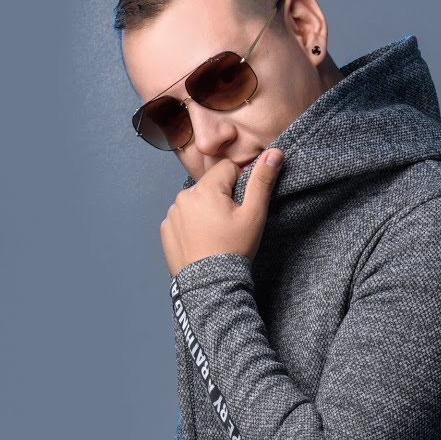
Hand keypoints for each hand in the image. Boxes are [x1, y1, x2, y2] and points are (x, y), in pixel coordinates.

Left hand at [160, 148, 283, 276]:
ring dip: (206, 211)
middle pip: (210, 186)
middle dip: (222, 198)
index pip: (228, 169)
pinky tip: (202, 241)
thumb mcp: (254, 215)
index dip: (240, 184)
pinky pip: (182, 218)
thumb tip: (274, 153)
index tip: (242, 207)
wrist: (210, 286)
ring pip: (196, 201)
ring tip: (216, 235)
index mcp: (205, 189)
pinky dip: (191, 225)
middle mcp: (184, 197)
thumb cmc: (234, 250)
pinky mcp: (165, 230)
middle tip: (230, 224)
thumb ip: (262, 181)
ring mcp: (172, 214)